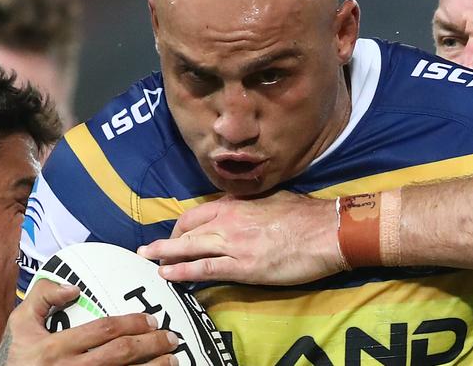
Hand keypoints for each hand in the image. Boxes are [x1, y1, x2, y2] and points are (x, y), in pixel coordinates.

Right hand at [0, 279, 178, 365]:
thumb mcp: (19, 324)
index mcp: (56, 348)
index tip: (151, 320)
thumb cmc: (18, 358)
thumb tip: (74, 288)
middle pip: (121, 354)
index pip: (104, 330)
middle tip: (170, 337)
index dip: (132, 323)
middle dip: (152, 344)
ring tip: (172, 360)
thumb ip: (42, 296)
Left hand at [138, 190, 341, 284]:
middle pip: (187, 229)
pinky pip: (205, 268)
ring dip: (164, 254)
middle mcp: (228, 220)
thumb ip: (249, 203)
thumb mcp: (271, 197)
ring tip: (147, 259)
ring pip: (190, 247)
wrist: (325, 231)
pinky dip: (183, 271)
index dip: (181, 226)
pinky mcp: (243, 267)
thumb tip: (240, 207)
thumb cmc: (304, 214)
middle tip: (150, 250)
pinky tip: (167, 274)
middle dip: (167, 240)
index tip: (176, 235)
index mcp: (235, 203)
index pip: (196, 213)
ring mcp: (233, 243)